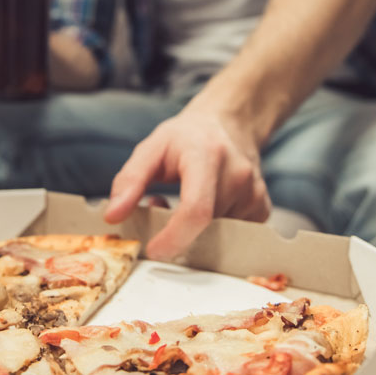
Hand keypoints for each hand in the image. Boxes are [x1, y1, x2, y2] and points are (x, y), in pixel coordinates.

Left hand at [103, 106, 270, 260]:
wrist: (229, 124)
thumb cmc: (186, 137)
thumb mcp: (151, 148)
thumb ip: (129, 181)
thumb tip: (113, 216)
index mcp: (207, 156)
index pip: (196, 210)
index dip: (174, 238)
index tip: (153, 250)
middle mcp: (237, 175)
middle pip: (204, 227)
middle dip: (176, 230)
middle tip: (161, 206)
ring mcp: (255, 193)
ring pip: (217, 234)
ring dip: (194, 230)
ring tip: (185, 199)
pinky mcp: (262, 208)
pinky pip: (232, 235)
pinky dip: (213, 229)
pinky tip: (207, 206)